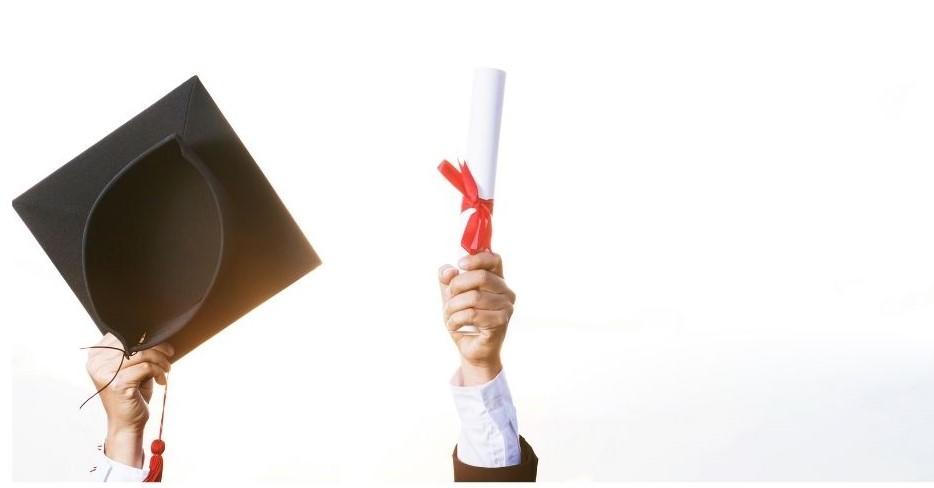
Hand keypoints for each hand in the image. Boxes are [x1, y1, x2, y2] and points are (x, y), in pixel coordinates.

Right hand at [85, 333, 172, 466]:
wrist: (127, 423)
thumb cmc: (132, 393)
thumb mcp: (132, 367)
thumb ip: (137, 349)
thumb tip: (155, 330)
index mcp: (96, 355)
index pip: (122, 334)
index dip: (144, 335)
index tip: (160, 342)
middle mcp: (96, 363)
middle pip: (134, 342)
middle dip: (157, 346)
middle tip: (170, 354)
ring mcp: (105, 373)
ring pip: (143, 353)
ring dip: (161, 360)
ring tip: (167, 369)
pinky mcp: (118, 384)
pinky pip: (147, 367)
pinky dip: (159, 372)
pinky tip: (161, 381)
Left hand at [438, 252, 515, 385]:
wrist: (471, 350)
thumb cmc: (464, 320)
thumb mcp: (451, 296)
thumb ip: (447, 280)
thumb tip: (448, 271)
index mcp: (497, 280)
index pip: (494, 259)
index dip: (477, 258)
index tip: (460, 264)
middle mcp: (506, 292)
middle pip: (481, 276)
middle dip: (457, 286)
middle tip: (448, 297)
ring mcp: (506, 308)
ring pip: (474, 297)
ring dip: (453, 307)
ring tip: (449, 316)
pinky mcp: (501, 323)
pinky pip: (473, 314)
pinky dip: (456, 320)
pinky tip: (453, 326)